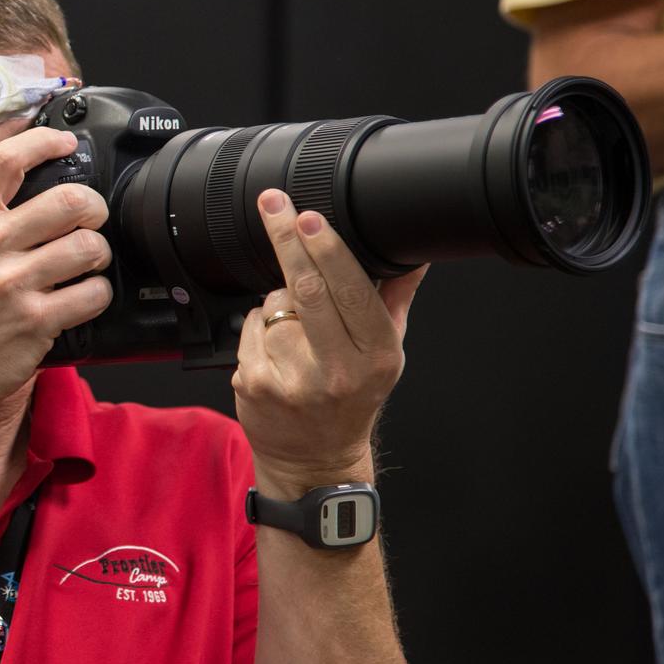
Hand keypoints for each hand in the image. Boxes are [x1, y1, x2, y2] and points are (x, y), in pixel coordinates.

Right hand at [0, 128, 112, 436]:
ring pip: (89, 248)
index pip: (5, 161)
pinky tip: (83, 299)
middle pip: (68, 201)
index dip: (44, 141)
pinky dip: (97, 295)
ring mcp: (13, 285)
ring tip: (87, 264)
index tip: (65, 142)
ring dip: (98, 255)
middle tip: (91, 220)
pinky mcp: (37, 322)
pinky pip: (92, 295)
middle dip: (93, 209)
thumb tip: (19, 191)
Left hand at [232, 189, 426, 496]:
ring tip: (297, 331)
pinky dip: (258, 325)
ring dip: (279, 300)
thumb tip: (414, 251)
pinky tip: (275, 350)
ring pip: (274, 306)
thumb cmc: (353, 398)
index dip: (326, 250)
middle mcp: (336, 371)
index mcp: (375, 357)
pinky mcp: (254, 385)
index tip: (309, 216)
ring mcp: (290, 380)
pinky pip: (249, 327)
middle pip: (306, 290)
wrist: (314, 460)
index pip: (349, 292)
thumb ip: (394, 298)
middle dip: (288, 240)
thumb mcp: (387, 351)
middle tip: (274, 203)